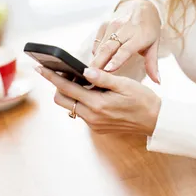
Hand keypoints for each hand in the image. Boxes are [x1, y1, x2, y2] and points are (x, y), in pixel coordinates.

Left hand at [35, 65, 160, 136]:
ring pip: (70, 106)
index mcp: (97, 104)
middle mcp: (92, 117)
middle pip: (62, 100)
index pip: (67, 89)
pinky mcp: (97, 127)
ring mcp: (94, 124)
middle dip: (58, 86)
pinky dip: (80, 100)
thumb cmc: (142, 99)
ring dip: (70, 93)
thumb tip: (84, 70)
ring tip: (79, 79)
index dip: (52, 77)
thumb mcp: (124, 84)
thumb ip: (103, 78)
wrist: (155, 120)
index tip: (40, 68)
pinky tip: (90, 90)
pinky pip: (81, 112)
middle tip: (63, 71)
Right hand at [90, 0, 161, 83]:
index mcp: (139, 35)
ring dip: (95, 59)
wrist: (141, 4)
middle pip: (109, 47)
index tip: (108, 70)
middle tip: (92, 77)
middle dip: (99, 62)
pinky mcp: (105, 24)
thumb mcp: (154, 44)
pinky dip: (95, 52)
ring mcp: (113, 25)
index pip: (125, 49)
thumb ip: (152, 63)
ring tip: (90, 73)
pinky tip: (95, 62)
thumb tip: (157, 81)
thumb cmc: (149, 28)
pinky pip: (97, 41)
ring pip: (101, 44)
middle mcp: (124, 29)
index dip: (116, 60)